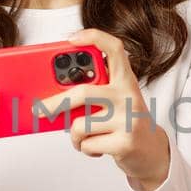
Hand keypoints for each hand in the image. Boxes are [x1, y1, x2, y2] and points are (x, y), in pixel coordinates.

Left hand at [43, 27, 171, 190]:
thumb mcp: (115, 101)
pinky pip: (87, 144)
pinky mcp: (125, 143)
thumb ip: (94, 92)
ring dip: (74, 136)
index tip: (72, 39)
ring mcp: (129, 119)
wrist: (152, 152)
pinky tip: (96, 148)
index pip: (114, 49)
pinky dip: (84, 148)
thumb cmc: (125, 122)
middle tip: (39, 110)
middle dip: (55, 103)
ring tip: (80, 138)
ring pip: (80, 124)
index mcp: (126, 80)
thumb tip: (52, 93)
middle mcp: (129, 96)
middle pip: (83, 92)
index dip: (94, 38)